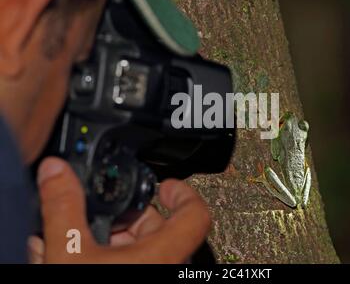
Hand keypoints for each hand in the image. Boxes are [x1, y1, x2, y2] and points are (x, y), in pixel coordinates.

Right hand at [28, 157, 210, 263]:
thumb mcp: (69, 253)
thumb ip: (64, 208)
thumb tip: (57, 174)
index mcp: (163, 256)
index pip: (196, 214)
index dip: (183, 193)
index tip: (166, 185)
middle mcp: (169, 269)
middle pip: (165, 231)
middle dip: (134, 219)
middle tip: (110, 216)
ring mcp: (160, 281)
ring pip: (152, 252)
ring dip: (123, 241)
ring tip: (93, 241)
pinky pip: (143, 267)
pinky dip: (122, 260)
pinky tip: (92, 262)